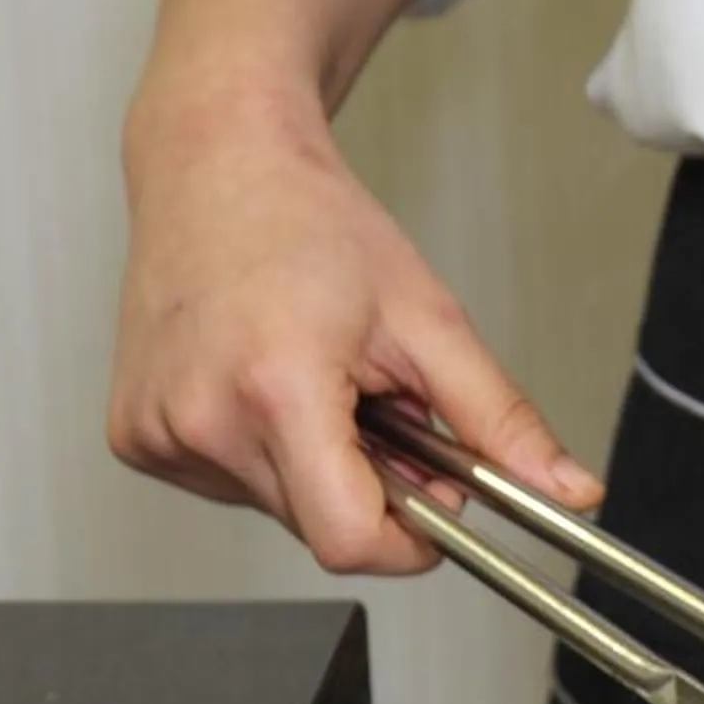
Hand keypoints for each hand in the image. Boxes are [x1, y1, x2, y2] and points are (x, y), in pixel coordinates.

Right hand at [108, 95, 599, 574]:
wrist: (214, 163)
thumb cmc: (310, 224)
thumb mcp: (429, 321)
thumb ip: (501, 420)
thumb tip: (568, 494)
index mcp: (276, 390)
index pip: (351, 540)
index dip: (409, 539)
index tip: (435, 498)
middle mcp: (202, 418)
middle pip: (321, 527)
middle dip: (369, 485)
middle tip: (374, 403)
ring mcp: (158, 432)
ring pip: (279, 509)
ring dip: (316, 466)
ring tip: (313, 379)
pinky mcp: (134, 437)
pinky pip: (228, 484)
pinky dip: (262, 451)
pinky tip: (259, 382)